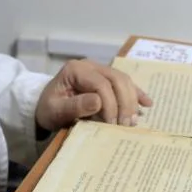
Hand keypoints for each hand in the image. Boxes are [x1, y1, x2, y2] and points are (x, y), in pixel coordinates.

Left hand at [35, 59, 151, 131]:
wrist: (44, 108)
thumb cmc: (47, 110)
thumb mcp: (55, 111)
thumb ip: (74, 106)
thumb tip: (99, 102)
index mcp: (76, 70)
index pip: (101, 84)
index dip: (110, 104)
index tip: (111, 125)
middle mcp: (90, 66)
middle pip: (117, 79)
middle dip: (125, 103)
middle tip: (126, 125)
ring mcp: (99, 70)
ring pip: (124, 80)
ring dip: (132, 100)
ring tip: (133, 121)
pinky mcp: (106, 79)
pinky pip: (126, 83)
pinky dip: (136, 93)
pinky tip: (147, 104)